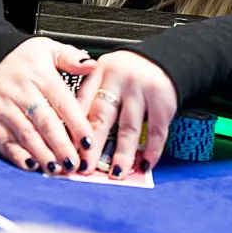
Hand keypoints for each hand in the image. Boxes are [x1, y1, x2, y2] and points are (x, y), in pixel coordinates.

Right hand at [0, 38, 96, 173]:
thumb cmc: (17, 56)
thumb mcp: (46, 48)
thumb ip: (71, 57)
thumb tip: (93, 66)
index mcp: (40, 75)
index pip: (64, 104)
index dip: (78, 126)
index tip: (89, 144)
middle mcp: (22, 92)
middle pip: (46, 123)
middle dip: (62, 147)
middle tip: (75, 164)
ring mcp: (3, 108)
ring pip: (26, 135)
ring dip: (43, 155)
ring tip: (57, 169)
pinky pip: (4, 142)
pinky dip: (17, 156)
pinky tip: (31, 165)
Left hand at [76, 51, 177, 180]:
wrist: (162, 59)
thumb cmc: (125, 74)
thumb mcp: (102, 76)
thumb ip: (88, 99)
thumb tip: (70, 138)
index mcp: (98, 73)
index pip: (82, 103)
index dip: (74, 129)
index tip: (68, 152)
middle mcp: (118, 79)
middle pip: (103, 116)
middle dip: (93, 146)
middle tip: (85, 168)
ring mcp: (142, 90)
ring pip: (129, 127)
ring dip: (122, 154)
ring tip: (116, 173)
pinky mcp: (163, 101)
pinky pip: (156, 131)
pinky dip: (151, 151)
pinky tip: (144, 165)